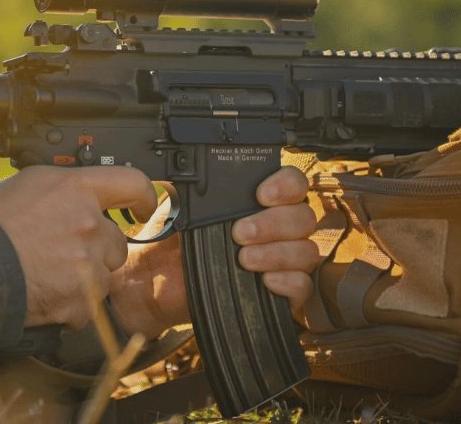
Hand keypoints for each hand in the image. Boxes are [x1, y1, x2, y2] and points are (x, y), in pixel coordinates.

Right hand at [0, 166, 156, 329]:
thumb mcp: (21, 186)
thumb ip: (57, 191)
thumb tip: (67, 198)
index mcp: (74, 188)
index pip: (131, 183)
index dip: (144, 196)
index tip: (145, 207)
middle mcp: (88, 223)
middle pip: (117, 241)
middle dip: (96, 249)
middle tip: (61, 254)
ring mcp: (87, 262)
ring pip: (103, 276)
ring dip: (84, 279)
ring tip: (45, 277)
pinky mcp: (81, 299)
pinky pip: (87, 306)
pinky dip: (70, 306)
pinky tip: (42, 296)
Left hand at [110, 166, 318, 339]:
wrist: (154, 280)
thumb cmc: (171, 241)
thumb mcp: (183, 204)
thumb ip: (203, 186)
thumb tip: (207, 167)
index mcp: (260, 202)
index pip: (293, 184)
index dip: (286, 185)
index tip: (261, 195)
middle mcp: (278, 228)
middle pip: (303, 217)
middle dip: (273, 223)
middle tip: (240, 232)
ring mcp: (283, 260)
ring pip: (305, 251)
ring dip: (276, 253)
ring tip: (244, 258)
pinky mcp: (282, 292)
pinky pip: (304, 286)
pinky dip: (288, 281)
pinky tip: (266, 280)